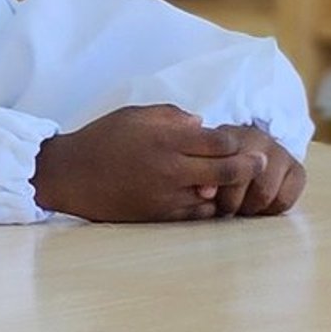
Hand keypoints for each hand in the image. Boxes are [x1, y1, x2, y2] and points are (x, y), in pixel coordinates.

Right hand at [32, 105, 269, 223]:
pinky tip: (208, 199)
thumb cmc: (102, 139)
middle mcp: (170, 169)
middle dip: (248, 167)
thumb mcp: (134, 115)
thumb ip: (171, 116)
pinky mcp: (159, 216)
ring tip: (236, 183)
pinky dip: (207, 208)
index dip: (237, 142)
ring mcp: (166, 196)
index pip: (218, 142)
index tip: (246, 141)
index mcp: (165, 139)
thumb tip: (202, 124)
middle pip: (226, 171)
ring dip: (227, 190)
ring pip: (215, 197)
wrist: (70, 176)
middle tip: (261, 163)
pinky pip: (196, 216)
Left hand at [199, 123, 307, 216]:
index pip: (221, 166)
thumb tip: (205, 193)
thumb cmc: (223, 161)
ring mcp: (281, 153)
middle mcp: (258, 139)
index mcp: (231, 135)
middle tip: (226, 204)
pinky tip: (262, 204)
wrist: (255, 150)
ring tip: (242, 204)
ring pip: (264, 195)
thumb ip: (203, 177)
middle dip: (230, 202)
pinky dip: (271, 210)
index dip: (214, 188)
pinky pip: (284, 201)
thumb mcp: (208, 163)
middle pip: (243, 182)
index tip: (208, 197)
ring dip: (250, 208)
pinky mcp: (298, 170)